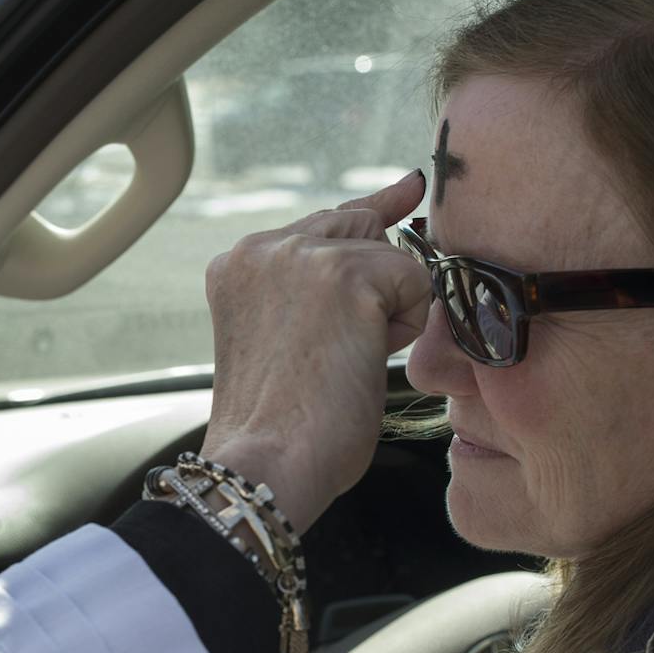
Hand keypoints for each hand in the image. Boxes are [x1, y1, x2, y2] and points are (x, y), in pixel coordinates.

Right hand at [199, 171, 431, 533]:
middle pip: (360, 226)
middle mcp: (263, 246)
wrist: (265, 463)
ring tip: (341, 365)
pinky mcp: (343, 271)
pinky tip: (360, 360)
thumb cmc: (281, 428)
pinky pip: (415, 282)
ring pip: (390, 258)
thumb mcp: (282, 342)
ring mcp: (300, 254)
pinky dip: (404, 328)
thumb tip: (389, 264)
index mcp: (238, 265)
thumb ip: (312, 297)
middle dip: (384, 270)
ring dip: (388, 314)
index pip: (320, 223)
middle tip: (383, 309)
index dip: (369, 213)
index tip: (406, 189)